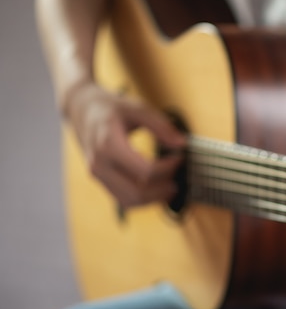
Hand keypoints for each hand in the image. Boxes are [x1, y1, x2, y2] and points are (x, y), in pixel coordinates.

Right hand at [65, 82, 186, 207]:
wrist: (81, 109)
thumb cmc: (111, 107)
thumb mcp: (137, 109)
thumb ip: (161, 125)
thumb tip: (182, 144)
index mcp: (108, 145)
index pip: (145, 170)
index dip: (168, 169)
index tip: (180, 158)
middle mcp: (99, 164)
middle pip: (137, 192)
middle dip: (162, 190)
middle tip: (178, 179)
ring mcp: (97, 175)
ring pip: (129, 201)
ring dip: (153, 199)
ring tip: (170, 188)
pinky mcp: (100, 180)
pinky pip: (122, 199)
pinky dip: (142, 200)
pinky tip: (157, 190)